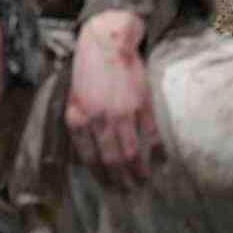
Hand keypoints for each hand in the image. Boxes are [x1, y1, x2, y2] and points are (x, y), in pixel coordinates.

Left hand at [66, 10, 161, 189]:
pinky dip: (155, 154)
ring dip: (138, 172)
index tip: (108, 186)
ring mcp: (121, 114)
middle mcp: (98, 120)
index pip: (89, 158)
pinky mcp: (141, 107)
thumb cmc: (88, 70)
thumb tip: (89, 152)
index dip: (100, 176)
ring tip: (142, 181)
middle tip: (128, 191)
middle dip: (120, 180)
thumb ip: (81, 123)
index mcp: (77, 118)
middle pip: (111, 160)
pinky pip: (150, 137)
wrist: (106, 42)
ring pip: (131, 153)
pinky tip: (158, 163)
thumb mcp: (74, 97)